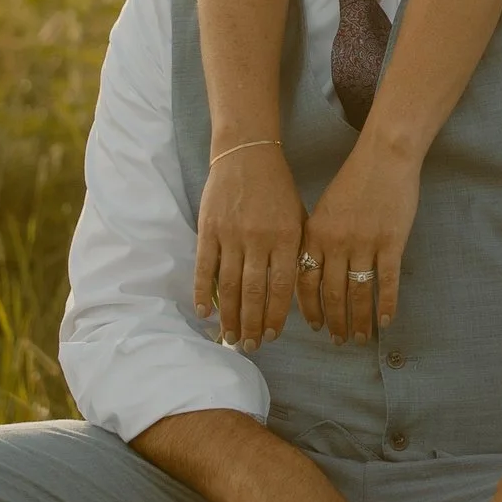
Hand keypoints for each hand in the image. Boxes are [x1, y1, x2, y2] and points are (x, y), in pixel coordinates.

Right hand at [193, 142, 304, 349]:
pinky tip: (204, 313)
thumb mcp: (298, 218)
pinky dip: (203, 292)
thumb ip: (295, 253)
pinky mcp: (209, 229)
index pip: (281, 287)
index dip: (276, 316)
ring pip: (228, 286)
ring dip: (229, 316)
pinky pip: (205, 267)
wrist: (247, 153)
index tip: (273, 336)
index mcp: (285, 237)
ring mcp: (231, 234)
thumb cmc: (278, 189)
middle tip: (250, 347)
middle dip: (252, 324)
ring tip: (229, 338)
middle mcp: (258, 239)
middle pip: (253, 292)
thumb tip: (292, 295)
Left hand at [297, 141, 422, 345]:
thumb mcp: (324, 210)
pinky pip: (387, 283)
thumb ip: (318, 242)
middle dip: (335, 322)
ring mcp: (364, 244)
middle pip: (333, 294)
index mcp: (314, 235)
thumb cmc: (353, 182)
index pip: (305, 282)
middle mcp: (335, 243)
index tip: (315, 326)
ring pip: (359, 294)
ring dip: (359, 320)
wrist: (384, 157)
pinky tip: (386, 321)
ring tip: (360, 337)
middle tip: (339, 341)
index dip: (310, 309)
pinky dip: (387, 305)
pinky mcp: (391, 243)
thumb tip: (313, 274)